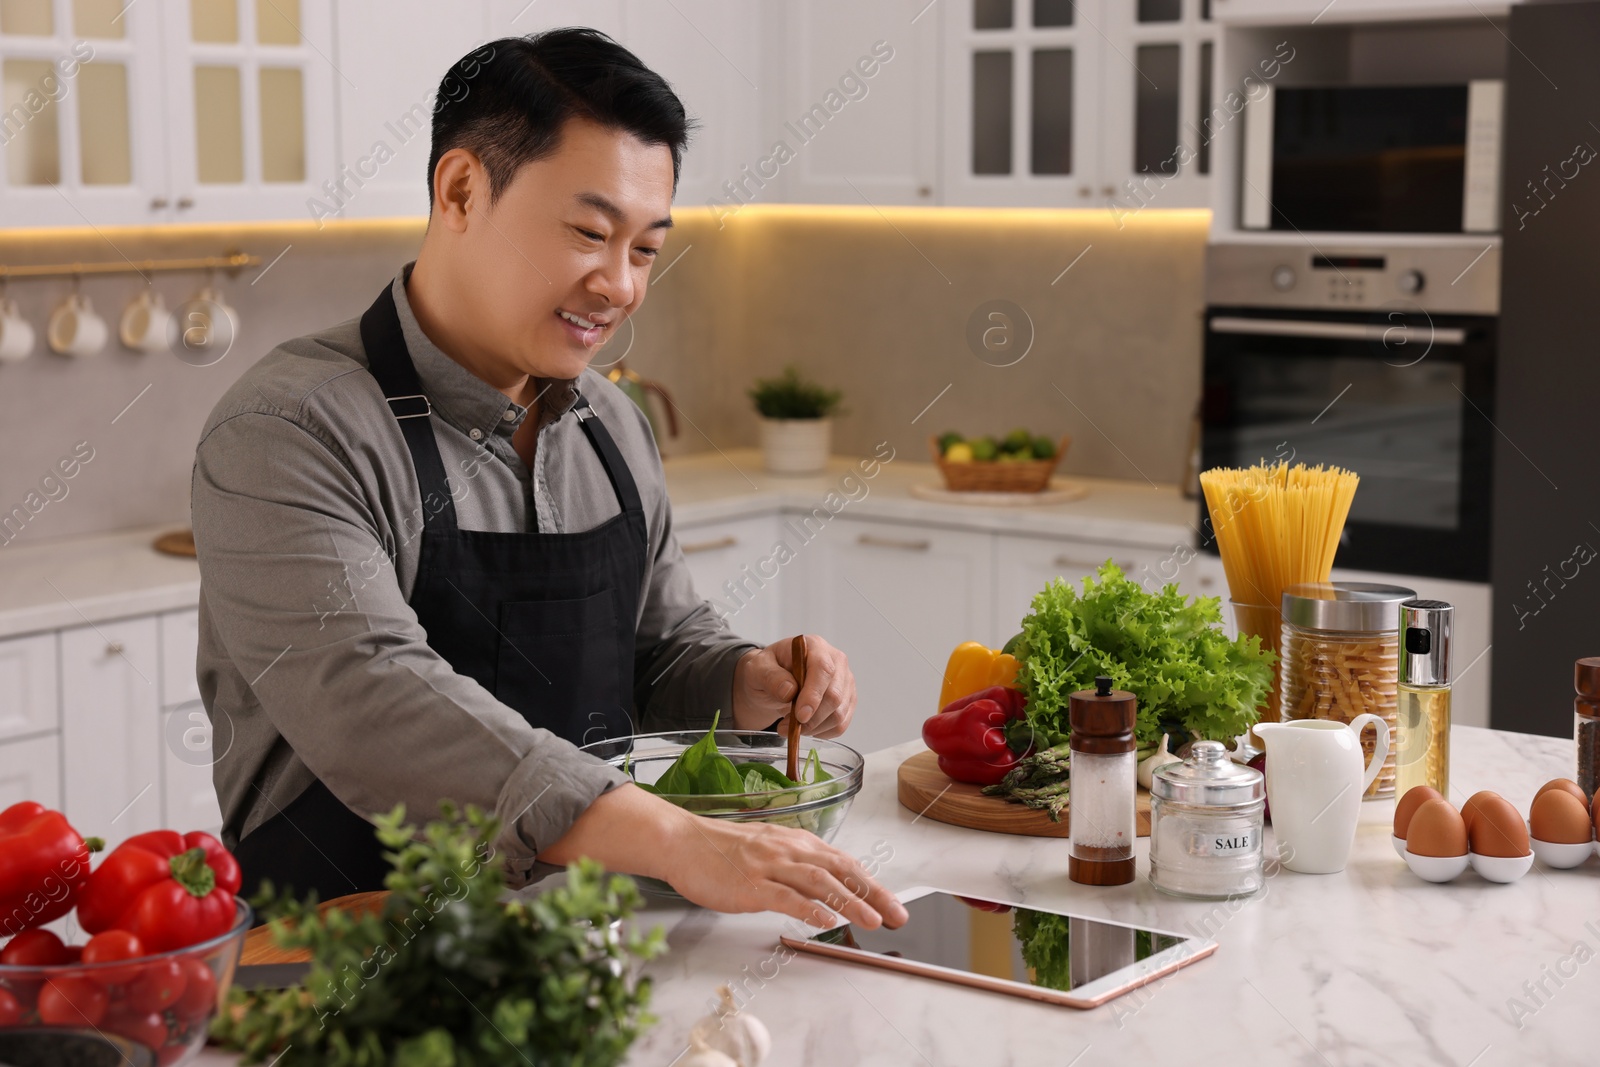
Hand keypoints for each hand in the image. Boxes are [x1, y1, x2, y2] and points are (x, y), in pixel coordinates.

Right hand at [656, 801, 906, 929]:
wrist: (683, 842)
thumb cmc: (723, 850)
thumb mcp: (769, 850)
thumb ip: (797, 867)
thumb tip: (827, 888)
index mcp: (796, 842)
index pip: (843, 862)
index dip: (871, 883)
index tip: (891, 903)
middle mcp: (789, 850)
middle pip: (840, 871)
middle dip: (873, 894)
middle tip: (898, 915)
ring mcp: (770, 866)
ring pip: (819, 882)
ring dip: (850, 902)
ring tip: (872, 921)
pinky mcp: (751, 884)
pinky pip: (785, 897)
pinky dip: (808, 908)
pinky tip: (826, 920)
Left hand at [731, 635, 856, 738]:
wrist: (774, 681)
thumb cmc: (767, 670)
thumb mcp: (757, 669)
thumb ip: (770, 677)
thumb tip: (789, 690)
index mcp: (814, 646)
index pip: (823, 669)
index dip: (813, 694)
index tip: (800, 715)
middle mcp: (836, 661)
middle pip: (835, 695)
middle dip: (811, 718)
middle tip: (786, 727)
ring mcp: (845, 682)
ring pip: (838, 714)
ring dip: (813, 728)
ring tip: (791, 726)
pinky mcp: (847, 700)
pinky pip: (840, 724)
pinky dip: (821, 732)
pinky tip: (805, 727)